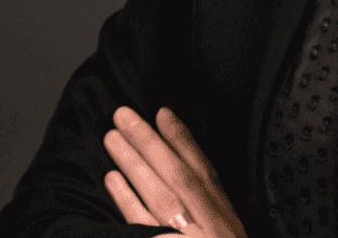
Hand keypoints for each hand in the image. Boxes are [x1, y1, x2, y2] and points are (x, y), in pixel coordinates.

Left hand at [103, 105, 246, 236]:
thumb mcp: (227, 235)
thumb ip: (211, 211)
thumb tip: (191, 180)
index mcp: (223, 217)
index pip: (202, 169)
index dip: (183, 139)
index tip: (163, 112)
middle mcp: (208, 223)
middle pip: (177, 173)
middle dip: (150, 141)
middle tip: (123, 114)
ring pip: (158, 192)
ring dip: (133, 162)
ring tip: (111, 138)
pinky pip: (143, 224)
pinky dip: (127, 200)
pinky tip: (111, 181)